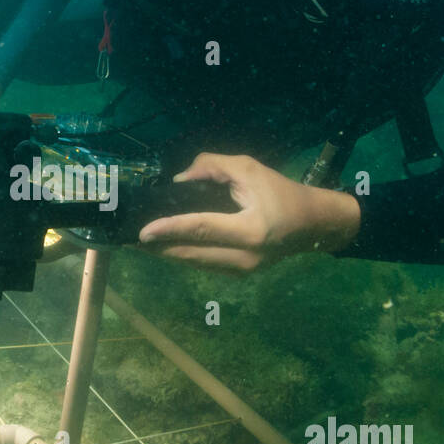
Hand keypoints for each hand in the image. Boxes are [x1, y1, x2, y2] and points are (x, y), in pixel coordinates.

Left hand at [137, 153, 360, 271]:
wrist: (314, 225)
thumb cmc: (283, 192)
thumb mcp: (250, 169)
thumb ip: (213, 168)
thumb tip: (179, 179)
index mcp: (251, 230)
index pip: (202, 229)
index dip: (170, 229)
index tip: (143, 231)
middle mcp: (246, 257)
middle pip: (192, 254)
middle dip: (159, 248)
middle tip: (129, 240)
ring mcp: (243, 271)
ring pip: (195, 264)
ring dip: (167, 253)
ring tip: (141, 244)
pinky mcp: (240, 275)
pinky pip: (204, 265)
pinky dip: (184, 255)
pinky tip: (166, 246)